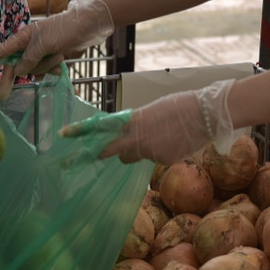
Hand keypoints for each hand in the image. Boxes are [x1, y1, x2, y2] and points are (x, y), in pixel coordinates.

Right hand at [0, 0, 113, 100]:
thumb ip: (29, 59)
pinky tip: (61, 65)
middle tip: (1, 97)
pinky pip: (46, 69)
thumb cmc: (64, 30)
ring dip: (46, 66)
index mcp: (24, 37)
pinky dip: (53, 68)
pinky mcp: (53, 56)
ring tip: (58, 54)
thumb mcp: (43, 44)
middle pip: (16, 64)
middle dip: (12, 78)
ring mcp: (42, 51)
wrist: (89, 26)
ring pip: (34, 68)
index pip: (2, 50)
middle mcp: (30, 44)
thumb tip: (17, 71)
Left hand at [60, 79, 235, 163]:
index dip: (81, 130)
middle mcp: (137, 137)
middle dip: (92, 155)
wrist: (205, 113)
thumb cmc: (180, 105)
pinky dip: (159, 152)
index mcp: (133, 119)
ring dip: (137, 150)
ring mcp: (149, 151)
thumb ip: (137, 124)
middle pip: (109, 150)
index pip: (101, 126)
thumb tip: (130, 137)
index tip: (63, 134)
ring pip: (133, 156)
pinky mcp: (162, 161)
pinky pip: (153, 159)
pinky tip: (174, 141)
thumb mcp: (153, 111)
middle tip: (69, 164)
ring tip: (159, 136)